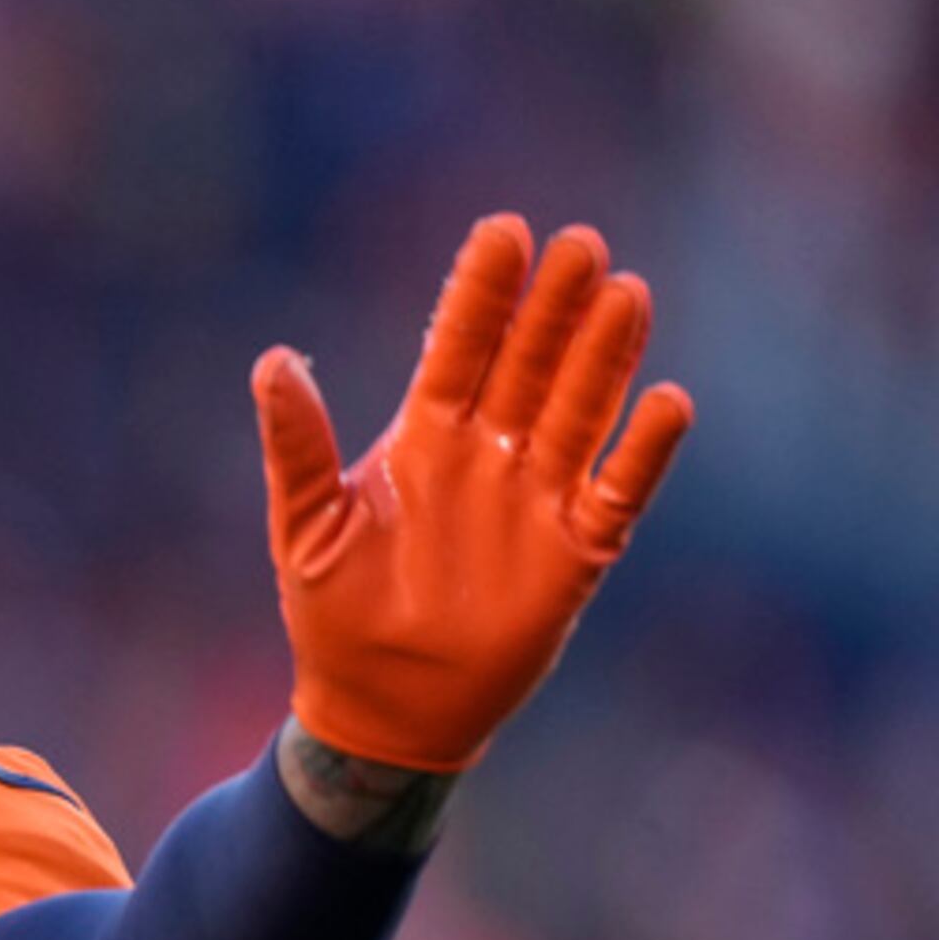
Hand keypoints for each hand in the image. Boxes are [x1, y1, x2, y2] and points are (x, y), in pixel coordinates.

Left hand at [256, 214, 694, 773]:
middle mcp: (489, 452)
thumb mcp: (305, 526)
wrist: (381, 707)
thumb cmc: (334, 613)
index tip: (503, 231)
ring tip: (626, 293)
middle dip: (553, 306)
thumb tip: (273, 360)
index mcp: (424, 437)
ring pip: (581, 409)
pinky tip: (666, 403)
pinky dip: (643, 450)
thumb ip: (297, 445)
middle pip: (531, 362)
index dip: (481, 293)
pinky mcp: (578, 549)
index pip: (460, 347)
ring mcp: (538, 495)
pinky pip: (620, 488)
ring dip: (604, 355)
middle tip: (579, 244)